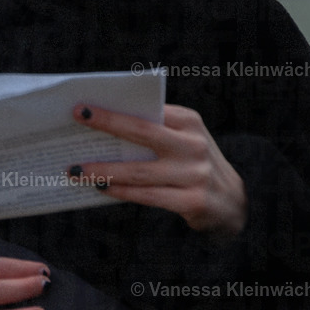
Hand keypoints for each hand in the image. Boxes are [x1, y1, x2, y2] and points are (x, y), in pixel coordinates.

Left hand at [69, 103, 247, 235]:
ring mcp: (194, 174)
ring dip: (104, 170)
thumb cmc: (193, 163)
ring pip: (140, 171)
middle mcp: (194, 144)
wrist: (233, 202)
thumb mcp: (183, 139)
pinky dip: (121, 191)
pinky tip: (100, 187)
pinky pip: (148, 196)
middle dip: (107, 124)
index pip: (148, 111)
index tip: (83, 107)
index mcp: (189, 121)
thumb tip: (104, 130)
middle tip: (77, 119)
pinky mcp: (193, 201)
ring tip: (77, 169)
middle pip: (143, 133)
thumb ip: (155, 130)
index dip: (115, 109)